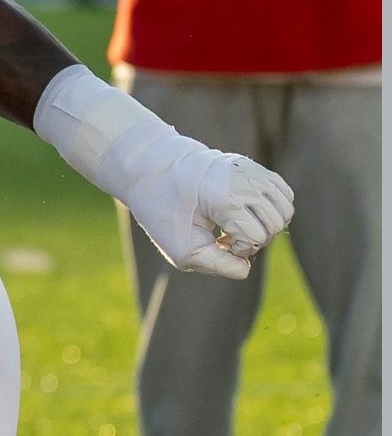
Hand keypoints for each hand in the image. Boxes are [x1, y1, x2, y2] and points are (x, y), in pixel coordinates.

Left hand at [121, 141, 294, 279]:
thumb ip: (217, 265)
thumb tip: (246, 268)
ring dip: (266, 225)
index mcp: (226, 198)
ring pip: (286, 209)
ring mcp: (251, 170)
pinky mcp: (253, 166)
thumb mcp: (182, 247)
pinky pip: (283, 194)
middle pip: (276, 224)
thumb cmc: (163, 211)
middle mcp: (244, 180)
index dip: (241, 248)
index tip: (218, 242)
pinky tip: (243, 213)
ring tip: (235, 224)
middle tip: (226, 236)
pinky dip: (272, 210)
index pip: (258, 236)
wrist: (150, 171)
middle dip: (256, 238)